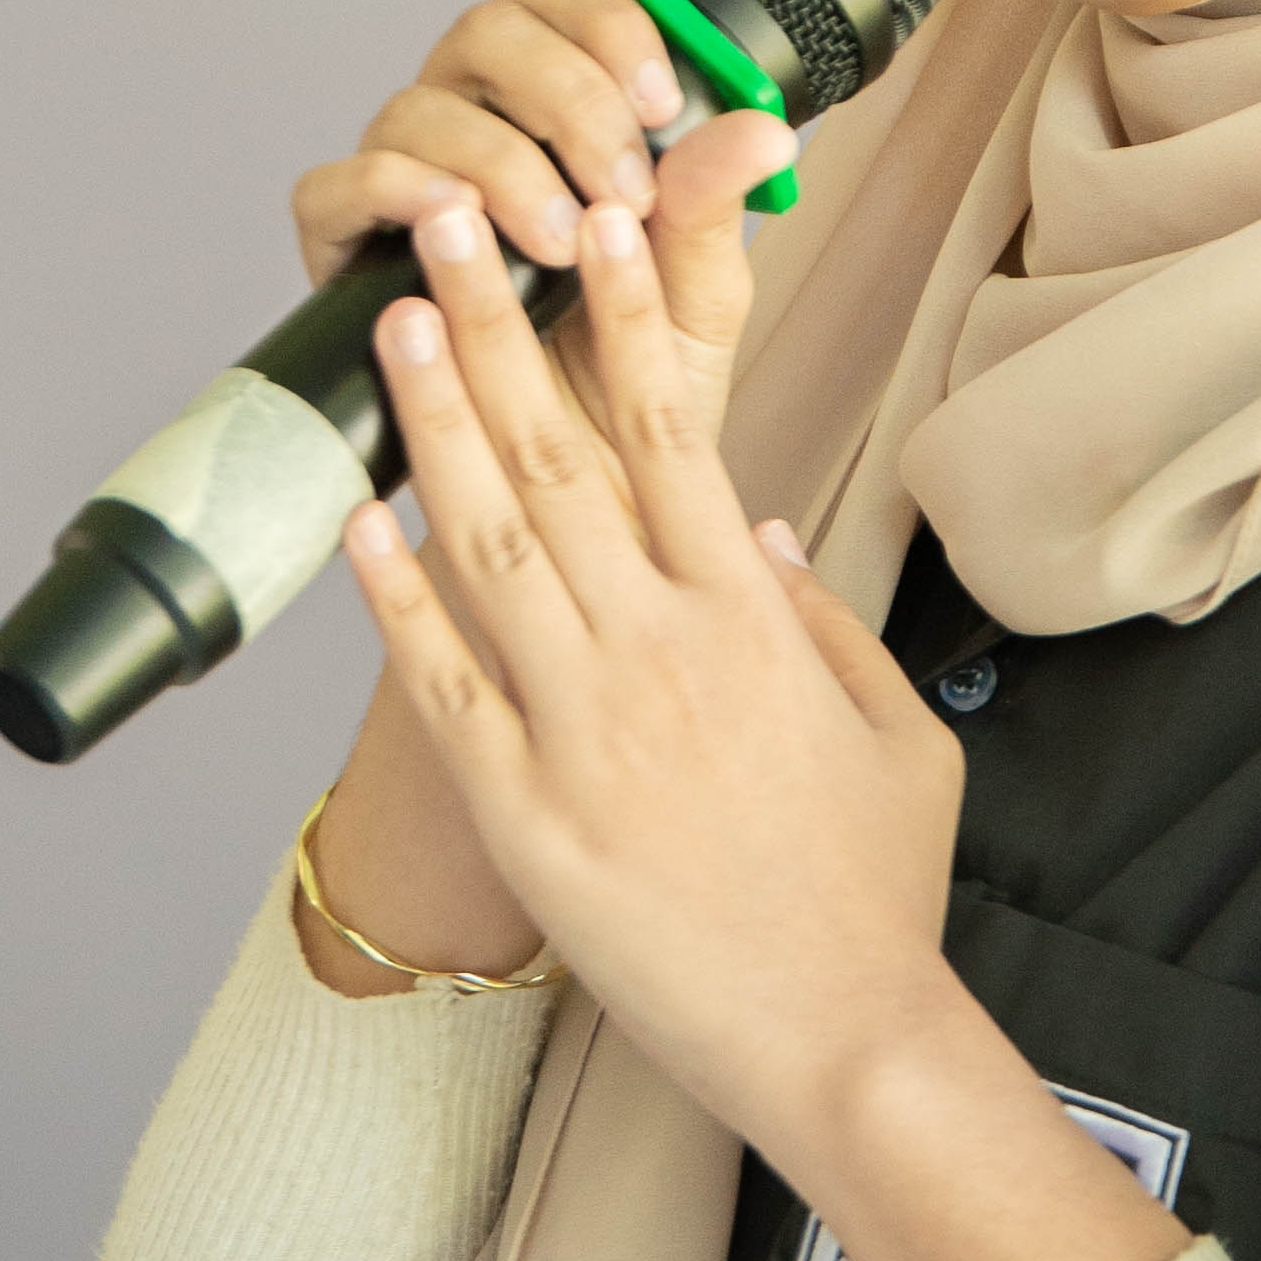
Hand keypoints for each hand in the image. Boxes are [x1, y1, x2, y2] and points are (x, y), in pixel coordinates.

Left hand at [342, 188, 1191, 1260]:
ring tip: (397, 322)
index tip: (598, 220)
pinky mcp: (526, 813)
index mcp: (749, 619)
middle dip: (499, 323)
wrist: (839, 1040)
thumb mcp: (899, 730)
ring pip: (486, 541)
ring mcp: (582, 730)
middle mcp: (657, 652)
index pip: (675, 426)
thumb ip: (824, 615)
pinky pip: (443, 683)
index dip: (630, 315)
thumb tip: (752, 520)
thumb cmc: (877, 892)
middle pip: (558, 452)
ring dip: (435, 420)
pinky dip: (396, 597)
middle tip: (449, 223)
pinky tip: (361, 517)